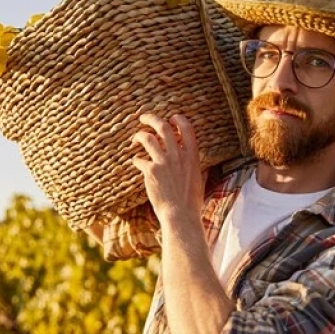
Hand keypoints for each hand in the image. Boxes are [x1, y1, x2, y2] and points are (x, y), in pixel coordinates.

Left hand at [131, 114, 204, 228]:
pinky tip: (135, 162)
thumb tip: (194, 162)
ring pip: (148, 138)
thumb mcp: (199, 179)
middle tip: (144, 118)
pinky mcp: (150, 171)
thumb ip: (195, 166)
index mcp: (192, 156)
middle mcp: (178, 155)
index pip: (187, 128)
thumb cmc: (191, 202)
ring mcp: (163, 162)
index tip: (170, 118)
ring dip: (139, 135)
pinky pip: (139, 159)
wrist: (180, 215)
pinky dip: (135, 160)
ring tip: (135, 138)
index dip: (177, 119)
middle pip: (163, 126)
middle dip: (152, 119)